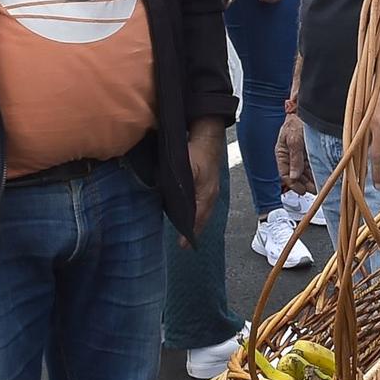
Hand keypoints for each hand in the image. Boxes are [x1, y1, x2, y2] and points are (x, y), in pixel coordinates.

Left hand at [186, 121, 223, 241]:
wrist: (208, 135)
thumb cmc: (197, 151)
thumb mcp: (185, 168)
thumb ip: (178, 185)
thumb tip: (167, 199)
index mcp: (206, 194)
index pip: (198, 218)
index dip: (190, 231)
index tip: (183, 245)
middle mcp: (211, 194)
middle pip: (203, 218)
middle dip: (194, 231)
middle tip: (184, 244)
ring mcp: (212, 189)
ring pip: (204, 211)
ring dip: (196, 222)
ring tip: (188, 232)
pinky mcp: (209, 183)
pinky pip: (204, 203)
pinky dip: (197, 211)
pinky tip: (191, 211)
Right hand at [276, 112, 311, 194]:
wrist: (307, 109)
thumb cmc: (297, 121)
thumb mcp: (294, 140)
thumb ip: (295, 159)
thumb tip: (294, 176)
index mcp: (282, 153)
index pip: (284, 174)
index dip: (293, 184)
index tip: (302, 190)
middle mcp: (290, 155)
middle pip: (296, 175)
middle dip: (304, 184)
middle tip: (314, 190)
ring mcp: (300, 154)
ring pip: (304, 171)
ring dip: (311, 179)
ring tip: (319, 186)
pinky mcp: (308, 151)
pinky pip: (311, 165)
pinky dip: (315, 171)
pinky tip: (321, 176)